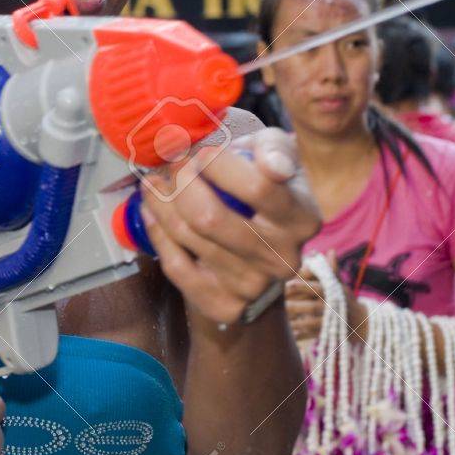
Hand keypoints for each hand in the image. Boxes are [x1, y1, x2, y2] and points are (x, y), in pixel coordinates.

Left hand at [140, 127, 322, 324]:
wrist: (263, 250)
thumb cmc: (265, 188)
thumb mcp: (277, 157)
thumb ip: (275, 150)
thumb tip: (273, 165)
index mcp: (302, 218)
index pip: (257, 187)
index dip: (217, 164)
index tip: (200, 151)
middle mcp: (283, 258)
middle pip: (210, 217)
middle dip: (179, 183)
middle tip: (171, 164)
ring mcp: (254, 285)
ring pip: (187, 237)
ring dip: (160, 203)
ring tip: (154, 183)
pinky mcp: (225, 305)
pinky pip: (176, 266)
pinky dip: (157, 233)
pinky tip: (151, 212)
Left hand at [284, 255, 366, 343]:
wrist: (363, 323)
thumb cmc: (346, 300)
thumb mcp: (340, 285)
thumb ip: (332, 270)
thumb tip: (329, 251)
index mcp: (332, 293)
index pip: (316, 288)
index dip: (302, 286)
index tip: (287, 284)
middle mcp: (331, 308)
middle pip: (312, 307)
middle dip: (296, 306)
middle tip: (279, 304)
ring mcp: (330, 323)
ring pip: (310, 323)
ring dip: (295, 322)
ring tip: (280, 320)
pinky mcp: (327, 334)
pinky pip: (311, 336)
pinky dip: (300, 336)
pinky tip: (289, 335)